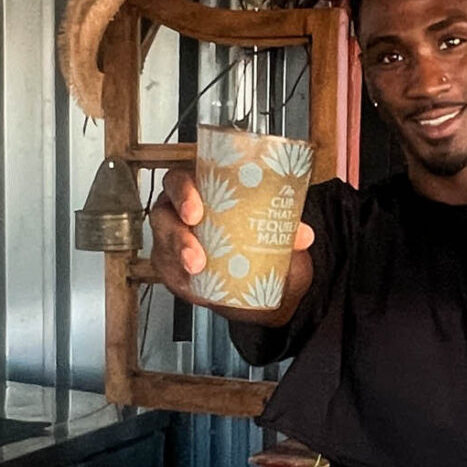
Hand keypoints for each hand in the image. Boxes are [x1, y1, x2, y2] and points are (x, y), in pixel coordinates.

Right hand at [150, 167, 315, 325]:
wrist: (252, 271)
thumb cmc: (252, 234)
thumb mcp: (270, 229)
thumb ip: (286, 229)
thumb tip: (303, 236)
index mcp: (198, 188)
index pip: (178, 180)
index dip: (182, 192)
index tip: (195, 212)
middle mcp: (177, 211)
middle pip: (163, 215)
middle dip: (177, 234)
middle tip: (196, 254)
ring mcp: (170, 239)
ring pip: (163, 246)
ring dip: (178, 260)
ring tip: (197, 270)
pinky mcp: (170, 266)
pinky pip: (168, 273)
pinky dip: (180, 280)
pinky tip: (193, 285)